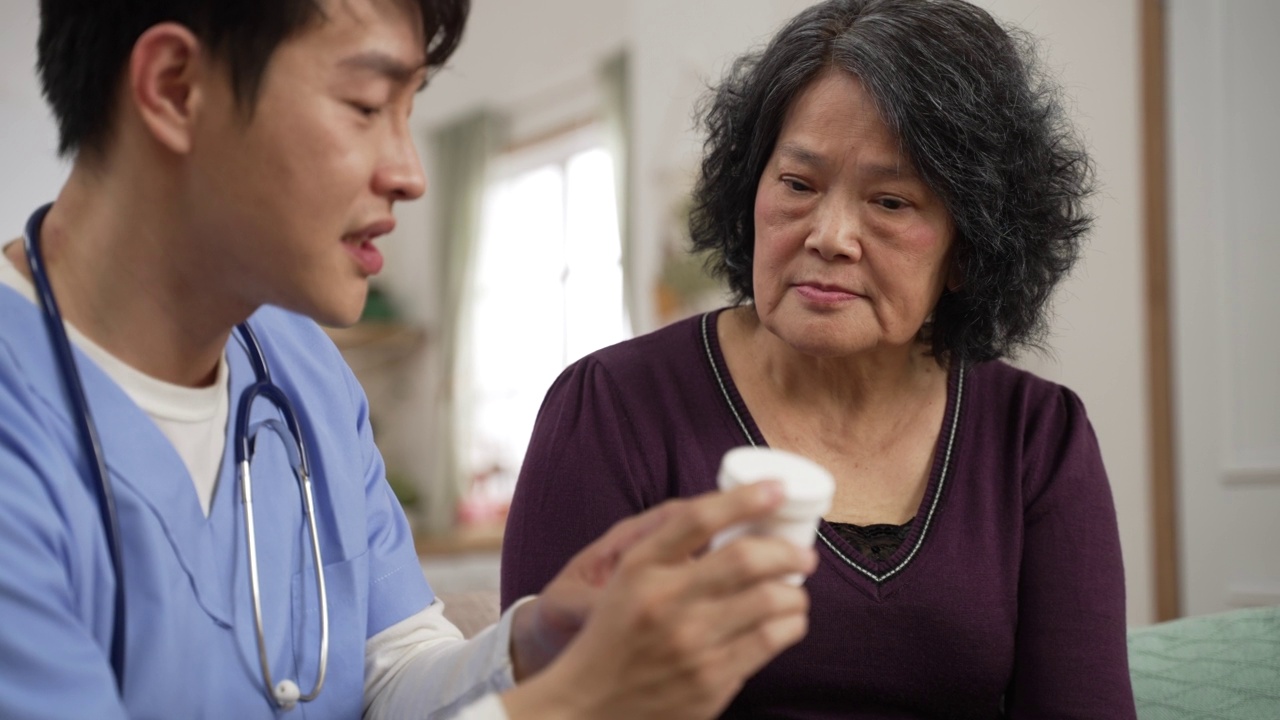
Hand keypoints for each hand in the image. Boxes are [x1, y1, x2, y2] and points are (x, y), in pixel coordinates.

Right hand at [504, 482, 817, 719]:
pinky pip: (770, 641)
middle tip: (803, 554)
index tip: (777, 488)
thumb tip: (738, 514)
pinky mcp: (711, 681)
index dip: (745, 497)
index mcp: (641, 567)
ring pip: (771, 601)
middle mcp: (665, 601)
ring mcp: (690, 643)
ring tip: (795, 593)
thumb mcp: (629, 579)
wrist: (590, 704)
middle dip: (789, 551)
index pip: (698, 518)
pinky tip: (787, 622)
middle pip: (746, 558)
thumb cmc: (617, 633)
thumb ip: (672, 548)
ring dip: (796, 593)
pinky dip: (790, 625)